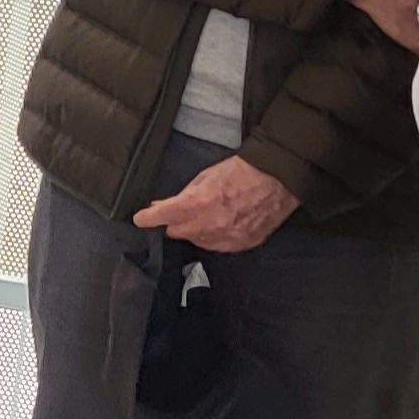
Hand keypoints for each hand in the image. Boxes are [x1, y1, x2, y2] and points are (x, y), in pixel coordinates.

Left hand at [131, 155, 299, 253]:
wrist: (277, 179)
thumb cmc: (239, 172)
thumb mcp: (204, 177)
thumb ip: (181, 196)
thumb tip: (161, 206)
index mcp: (196, 204)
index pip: (161, 217)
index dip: (147, 218)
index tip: (141, 218)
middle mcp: (209, 225)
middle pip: (177, 232)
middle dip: (174, 223)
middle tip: (181, 212)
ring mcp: (227, 237)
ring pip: (197, 241)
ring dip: (195, 231)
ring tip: (207, 215)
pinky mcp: (242, 244)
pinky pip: (218, 246)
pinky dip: (214, 238)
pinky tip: (220, 225)